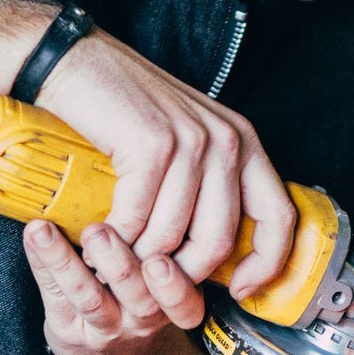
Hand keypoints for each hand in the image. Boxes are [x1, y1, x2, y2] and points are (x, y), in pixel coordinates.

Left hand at [23, 219, 199, 354]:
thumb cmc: (146, 305)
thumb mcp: (172, 287)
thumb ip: (168, 248)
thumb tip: (154, 182)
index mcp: (175, 304)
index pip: (183, 301)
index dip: (174, 285)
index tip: (159, 260)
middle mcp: (142, 318)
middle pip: (136, 296)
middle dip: (118, 263)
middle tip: (98, 231)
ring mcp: (103, 326)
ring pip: (88, 298)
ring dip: (65, 261)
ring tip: (46, 232)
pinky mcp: (68, 328)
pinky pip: (55, 294)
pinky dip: (43, 262)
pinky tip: (34, 235)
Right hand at [33, 30, 295, 297]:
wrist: (74, 64)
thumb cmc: (124, 108)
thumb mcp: (183, 142)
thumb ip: (208, 186)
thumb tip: (213, 256)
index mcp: (243, 141)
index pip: (279, 216)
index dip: (266, 264)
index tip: (237, 290)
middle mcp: (226, 140)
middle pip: (217, 241)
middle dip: (179, 274)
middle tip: (146, 279)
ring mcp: (191, 141)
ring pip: (171, 237)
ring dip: (135, 259)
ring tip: (112, 256)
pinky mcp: (152, 146)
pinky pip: (136, 220)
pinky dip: (114, 238)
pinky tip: (98, 236)